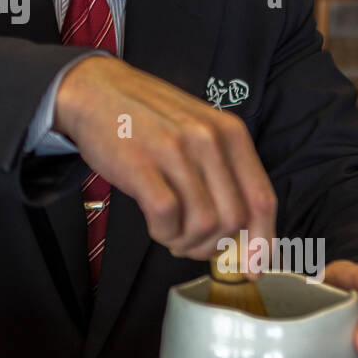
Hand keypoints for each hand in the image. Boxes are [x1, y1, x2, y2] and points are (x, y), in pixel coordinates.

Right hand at [53, 54, 275, 263]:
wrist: (95, 90)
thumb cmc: (146, 116)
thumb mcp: (198, 129)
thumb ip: (222, 170)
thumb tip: (240, 230)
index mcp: (230, 132)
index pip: (262, 198)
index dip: (262, 241)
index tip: (252, 266)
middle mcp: (208, 139)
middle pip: (234, 219)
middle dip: (214, 246)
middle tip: (192, 245)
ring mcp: (175, 151)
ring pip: (204, 224)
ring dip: (187, 242)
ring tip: (171, 234)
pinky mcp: (141, 165)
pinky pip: (167, 218)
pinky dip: (163, 233)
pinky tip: (156, 225)